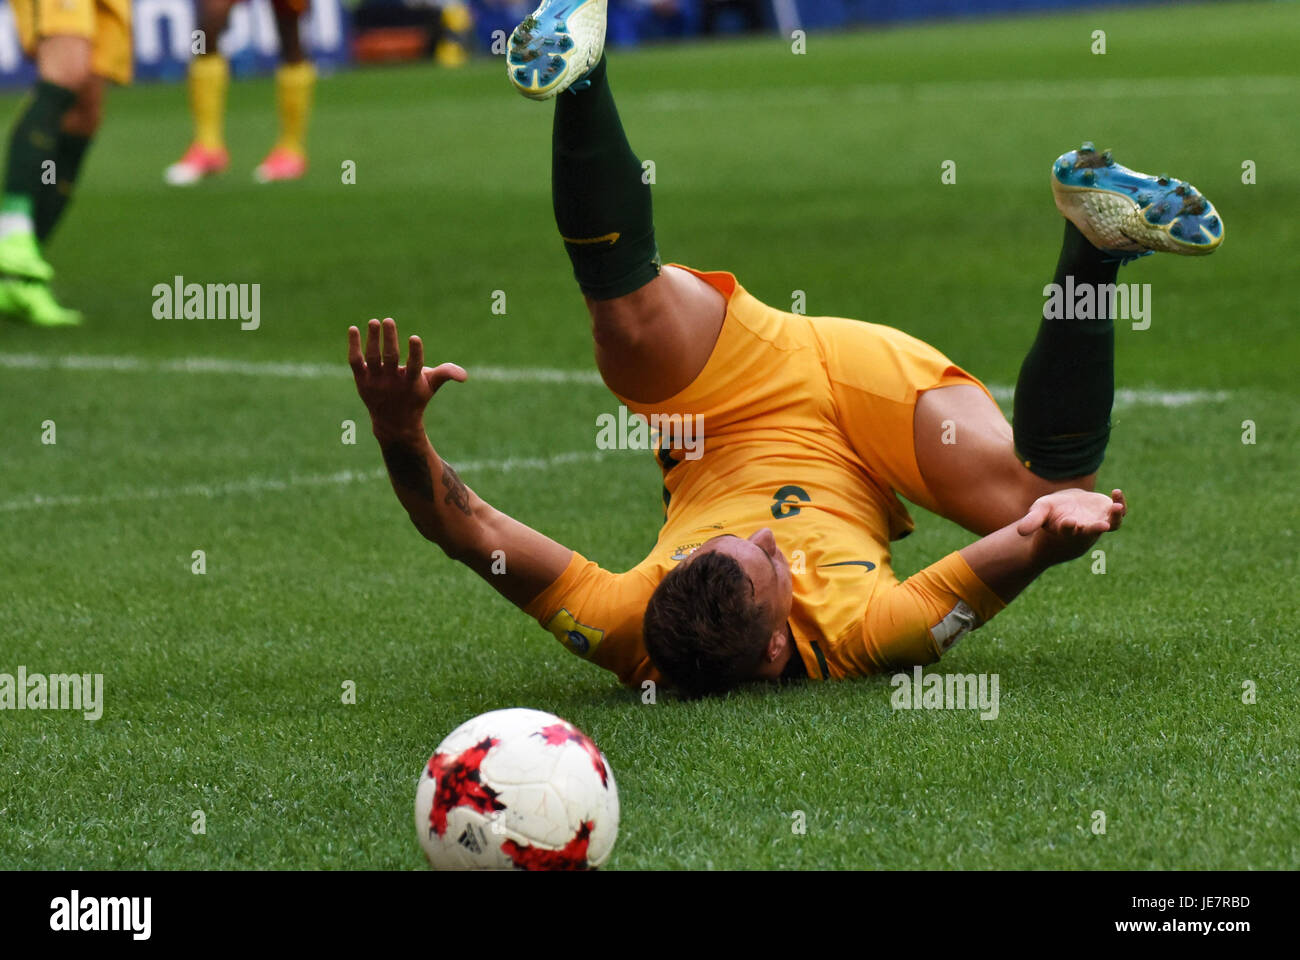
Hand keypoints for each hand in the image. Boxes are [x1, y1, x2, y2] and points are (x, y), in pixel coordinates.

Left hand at [347, 318, 465, 440]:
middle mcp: (392, 382)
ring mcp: (375, 381)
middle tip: (388, 320)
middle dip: (389, 339)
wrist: (393, 422)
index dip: (414, 352)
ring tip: (374, 322)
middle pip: (390, 358)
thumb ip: (446, 374)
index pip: (413, 366)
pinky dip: (354, 345)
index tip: (415, 337)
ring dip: (372, 339)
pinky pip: (356, 361)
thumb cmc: (415, 397)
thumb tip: (464, 376)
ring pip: (372, 357)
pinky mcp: (361, 380)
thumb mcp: (431, 386)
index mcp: (410, 382)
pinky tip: (353, 329)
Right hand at [1017, 488, 1126, 538]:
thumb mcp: (1040, 513)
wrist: (1070, 511)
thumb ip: (1032, 521)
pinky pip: (1118, 513)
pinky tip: (1117, 492)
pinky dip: (1121, 503)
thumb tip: (1020, 532)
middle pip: (1091, 531)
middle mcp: (1084, 529)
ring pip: (1111, 525)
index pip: (1067, 530)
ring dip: (1115, 517)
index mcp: (1065, 529)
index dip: (1068, 527)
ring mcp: (1098, 523)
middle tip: (1101, 525)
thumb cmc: (1052, 513)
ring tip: (1116, 506)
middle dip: (1096, 528)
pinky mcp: (1108, 514)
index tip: (1069, 522)